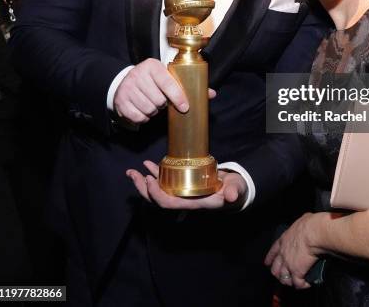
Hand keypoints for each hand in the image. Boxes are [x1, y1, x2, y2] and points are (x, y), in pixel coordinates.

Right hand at [113, 58, 214, 123]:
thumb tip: (212, 94)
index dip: (178, 96)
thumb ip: (189, 85)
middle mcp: (138, 74)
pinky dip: (143, 117)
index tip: (185, 107)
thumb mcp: (168, 77)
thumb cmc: (153, 80)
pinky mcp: (120, 101)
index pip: (168, 83)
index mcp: (152, 66)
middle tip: (162, 101)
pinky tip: (143, 110)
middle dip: (163, 104)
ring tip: (153, 104)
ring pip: (149, 109)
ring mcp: (127, 88)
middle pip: (159, 99)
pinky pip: (138, 117)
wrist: (125, 81)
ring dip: (154, 111)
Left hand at [126, 160, 246, 209]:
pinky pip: (165, 181)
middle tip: (133, 175)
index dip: (157, 194)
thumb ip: (234, 192)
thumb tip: (231, 196)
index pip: (170, 203)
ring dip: (143, 182)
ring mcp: (181, 192)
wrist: (234, 189)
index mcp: (193, 203)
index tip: (149, 180)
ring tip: (133, 172)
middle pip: (158, 199)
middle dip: (144, 189)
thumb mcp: (236, 190)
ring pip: (158, 191)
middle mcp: (184, 200)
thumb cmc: (234, 190)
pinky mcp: (183, 183)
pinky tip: (147, 165)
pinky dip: (154, 173)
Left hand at [265, 213, 323, 288]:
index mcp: (283, 240)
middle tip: (282, 276)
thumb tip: (308, 221)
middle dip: (278, 273)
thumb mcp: (302, 220)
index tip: (267, 263)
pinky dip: (301, 285)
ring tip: (294, 282)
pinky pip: (298, 283)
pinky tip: (306, 284)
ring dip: (288, 281)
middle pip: (275, 268)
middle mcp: (283, 253)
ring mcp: (288, 264)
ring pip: (283, 278)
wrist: (313, 233)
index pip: (273, 251)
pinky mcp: (297, 272)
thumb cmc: (309, 224)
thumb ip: (302, 224)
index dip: (270, 258)